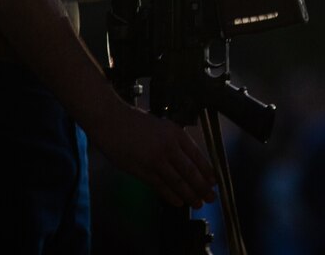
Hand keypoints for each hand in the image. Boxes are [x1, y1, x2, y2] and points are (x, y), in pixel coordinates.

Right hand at [91, 104, 217, 207]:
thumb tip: (187, 160)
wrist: (111, 120)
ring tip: (197, 203)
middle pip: (190, 171)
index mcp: (175, 133)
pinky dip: (171, 196)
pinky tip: (178, 202)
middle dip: (202, 187)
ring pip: (178, 181)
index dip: (206, 170)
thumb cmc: (133, 121)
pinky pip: (160, 186)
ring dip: (189, 194)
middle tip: (210, 197)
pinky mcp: (142, 169)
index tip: (213, 181)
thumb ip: (173, 141)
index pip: (197, 155)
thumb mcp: (160, 125)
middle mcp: (168, 146)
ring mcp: (155, 159)